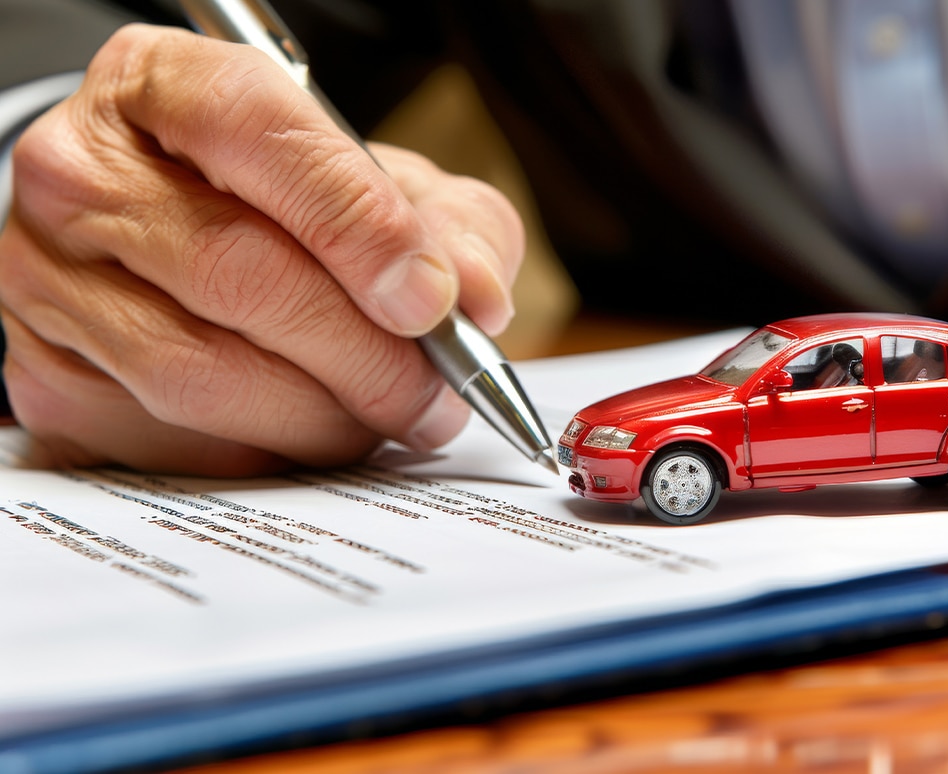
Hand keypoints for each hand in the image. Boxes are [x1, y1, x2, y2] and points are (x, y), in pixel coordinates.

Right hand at [0, 25, 523, 475]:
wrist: (165, 241)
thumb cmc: (283, 206)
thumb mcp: (381, 183)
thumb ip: (448, 223)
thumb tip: (477, 299)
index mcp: (162, 86)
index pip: (257, 135)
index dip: (357, 224)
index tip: (431, 299)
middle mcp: (83, 176)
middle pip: (235, 272)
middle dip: (364, 352)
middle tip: (435, 391)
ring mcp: (47, 280)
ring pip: (201, 372)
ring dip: (323, 415)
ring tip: (390, 416)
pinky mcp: (50, 377)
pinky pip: (173, 440)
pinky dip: (267, 450)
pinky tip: (313, 430)